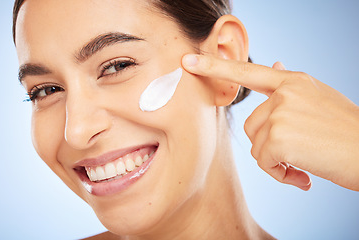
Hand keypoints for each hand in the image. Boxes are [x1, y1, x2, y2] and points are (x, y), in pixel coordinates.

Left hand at [182, 54, 358, 190]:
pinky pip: (264, 161)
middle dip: (270, 143)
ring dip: (276, 159)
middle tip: (298, 152)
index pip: (247, 71)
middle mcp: (285, 93)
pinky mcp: (280, 136)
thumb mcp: (319, 98)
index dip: (215, 66)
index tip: (188, 61)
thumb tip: (276, 63)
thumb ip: (290, 86)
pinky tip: (303, 175)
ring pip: (257, 143)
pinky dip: (281, 174)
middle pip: (253, 123)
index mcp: (293, 82)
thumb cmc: (347, 131)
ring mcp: (281, 112)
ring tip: (303, 162)